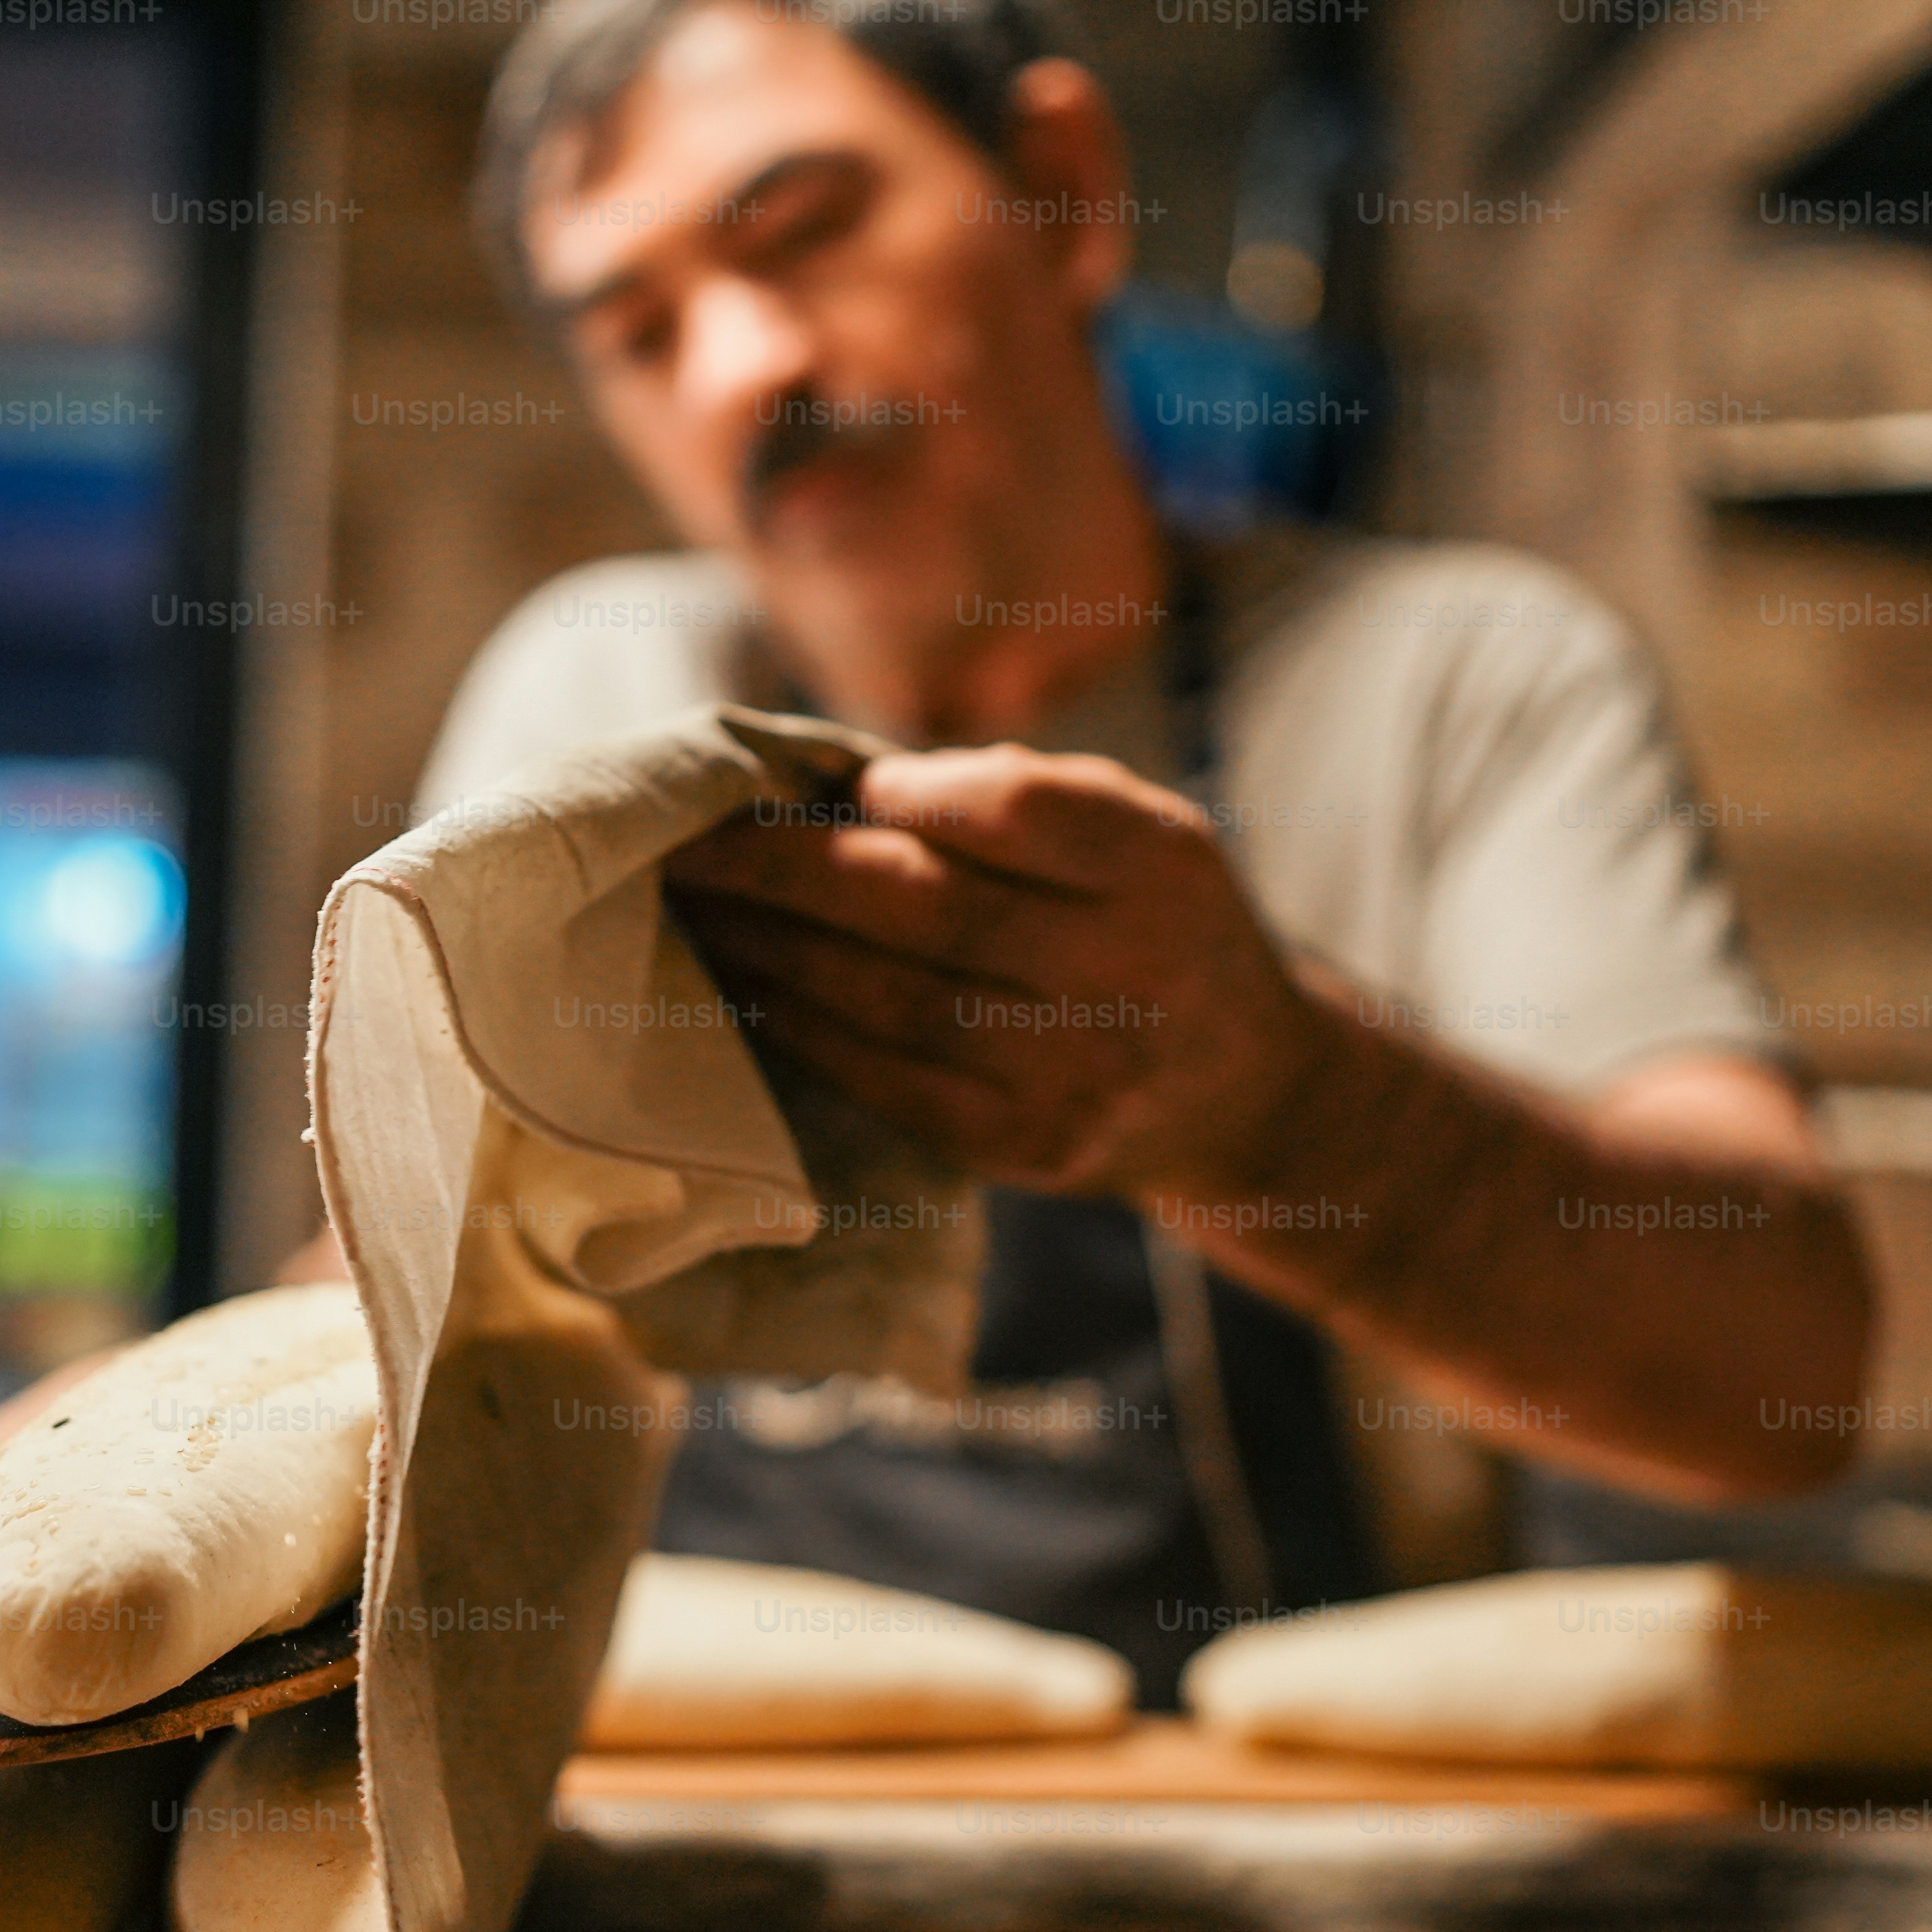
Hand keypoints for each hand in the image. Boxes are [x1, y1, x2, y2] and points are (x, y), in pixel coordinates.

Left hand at [660, 745, 1326, 1198]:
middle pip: (930, 908)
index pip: (1015, 809)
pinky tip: (746, 985)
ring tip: (692, 907)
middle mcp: (1132, 972)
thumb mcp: (1135, 828)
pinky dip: (803, 1028)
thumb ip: (1014, 795)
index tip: (822, 781)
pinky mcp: (1028, 1150)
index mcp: (1161, 865)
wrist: (1245, 1092)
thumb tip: (828, 782)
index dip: (900, 790)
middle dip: (786, 867)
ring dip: (771, 950)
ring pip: (892, 1001)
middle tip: (686, 838)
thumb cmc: (1151, 923)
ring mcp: (1080, 1074)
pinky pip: (888, 1080)